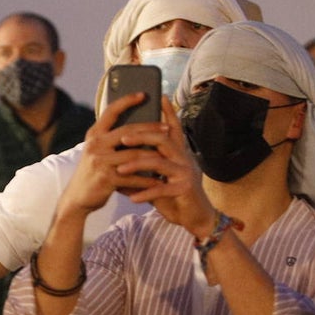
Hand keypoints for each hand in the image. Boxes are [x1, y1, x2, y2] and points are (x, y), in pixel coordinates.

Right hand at [57, 93, 165, 215]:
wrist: (77, 197)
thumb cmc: (94, 172)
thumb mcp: (97, 151)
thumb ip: (111, 139)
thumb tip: (138, 128)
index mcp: (94, 134)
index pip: (111, 111)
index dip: (127, 100)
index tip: (143, 94)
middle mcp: (95, 144)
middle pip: (128, 131)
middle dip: (150, 129)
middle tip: (167, 128)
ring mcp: (100, 161)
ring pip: (133, 154)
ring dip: (153, 156)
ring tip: (168, 156)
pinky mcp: (106, 178)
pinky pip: (132, 177)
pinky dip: (147, 180)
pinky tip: (158, 181)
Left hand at [117, 98, 218, 236]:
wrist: (196, 218)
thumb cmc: (175, 197)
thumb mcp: (159, 180)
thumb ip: (145, 170)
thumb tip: (118, 165)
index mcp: (179, 153)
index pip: (173, 128)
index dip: (167, 112)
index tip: (159, 96)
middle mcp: (184, 159)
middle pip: (163, 139)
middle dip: (141, 136)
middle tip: (122, 137)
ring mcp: (186, 173)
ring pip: (159, 162)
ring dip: (137, 165)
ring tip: (120, 170)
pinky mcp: (185, 189)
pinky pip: (161, 189)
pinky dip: (145, 193)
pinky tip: (131, 197)